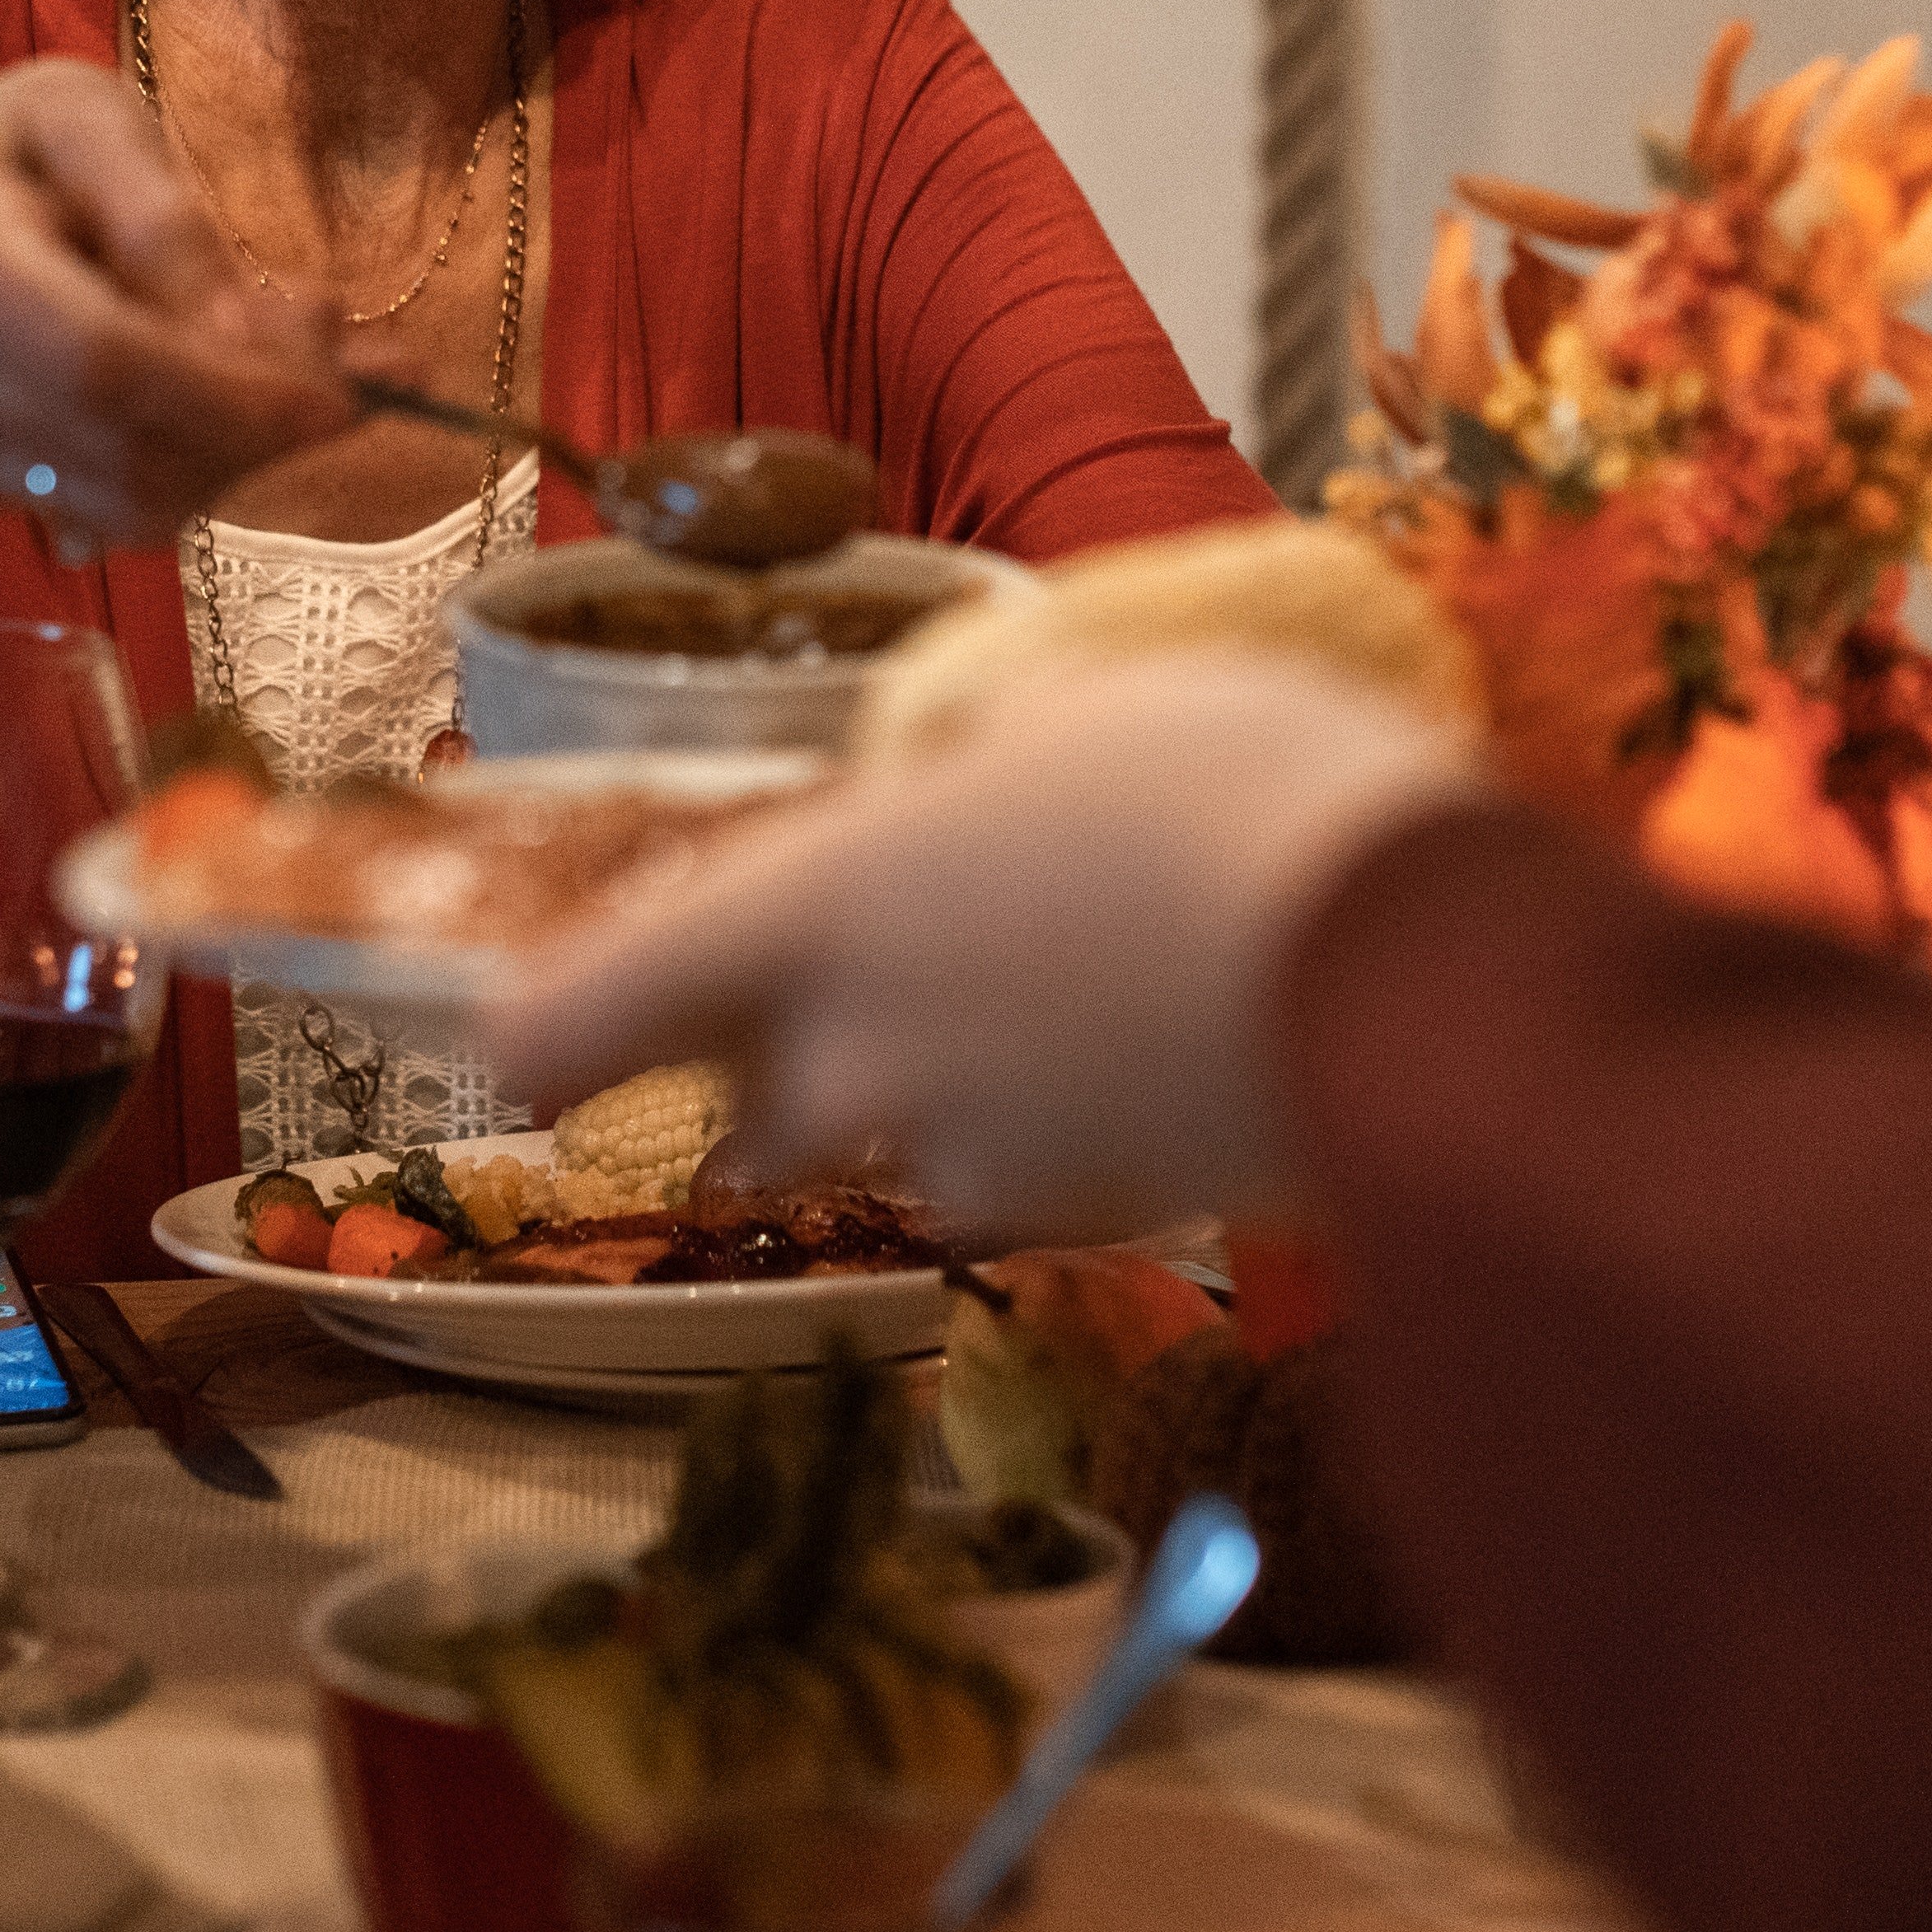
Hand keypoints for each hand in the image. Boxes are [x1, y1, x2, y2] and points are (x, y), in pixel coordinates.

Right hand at [0, 61, 347, 544]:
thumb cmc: (2, 151)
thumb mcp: (83, 118)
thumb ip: (166, 218)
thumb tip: (256, 342)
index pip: (96, 359)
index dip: (226, 393)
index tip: (335, 401)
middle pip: (112, 449)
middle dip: (247, 435)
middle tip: (332, 388)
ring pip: (113, 504)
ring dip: (224, 462)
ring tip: (267, 383)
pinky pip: (92, 517)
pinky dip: (176, 479)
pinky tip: (199, 409)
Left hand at [490, 653, 1481, 1241]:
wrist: (1409, 955)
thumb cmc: (1231, 781)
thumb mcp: (1067, 711)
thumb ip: (958, 779)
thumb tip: (945, 788)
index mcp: (814, 905)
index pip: (590, 1008)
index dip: (552, 1035)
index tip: (522, 1050)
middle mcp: (853, 1059)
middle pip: (744, 1113)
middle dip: (783, 1081)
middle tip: (884, 1003)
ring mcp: (969, 1157)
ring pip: (899, 1153)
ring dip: (944, 1105)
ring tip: (1078, 1001)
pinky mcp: (1088, 1220)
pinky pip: (1028, 1182)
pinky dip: (1064, 1137)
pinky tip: (1160, 1052)